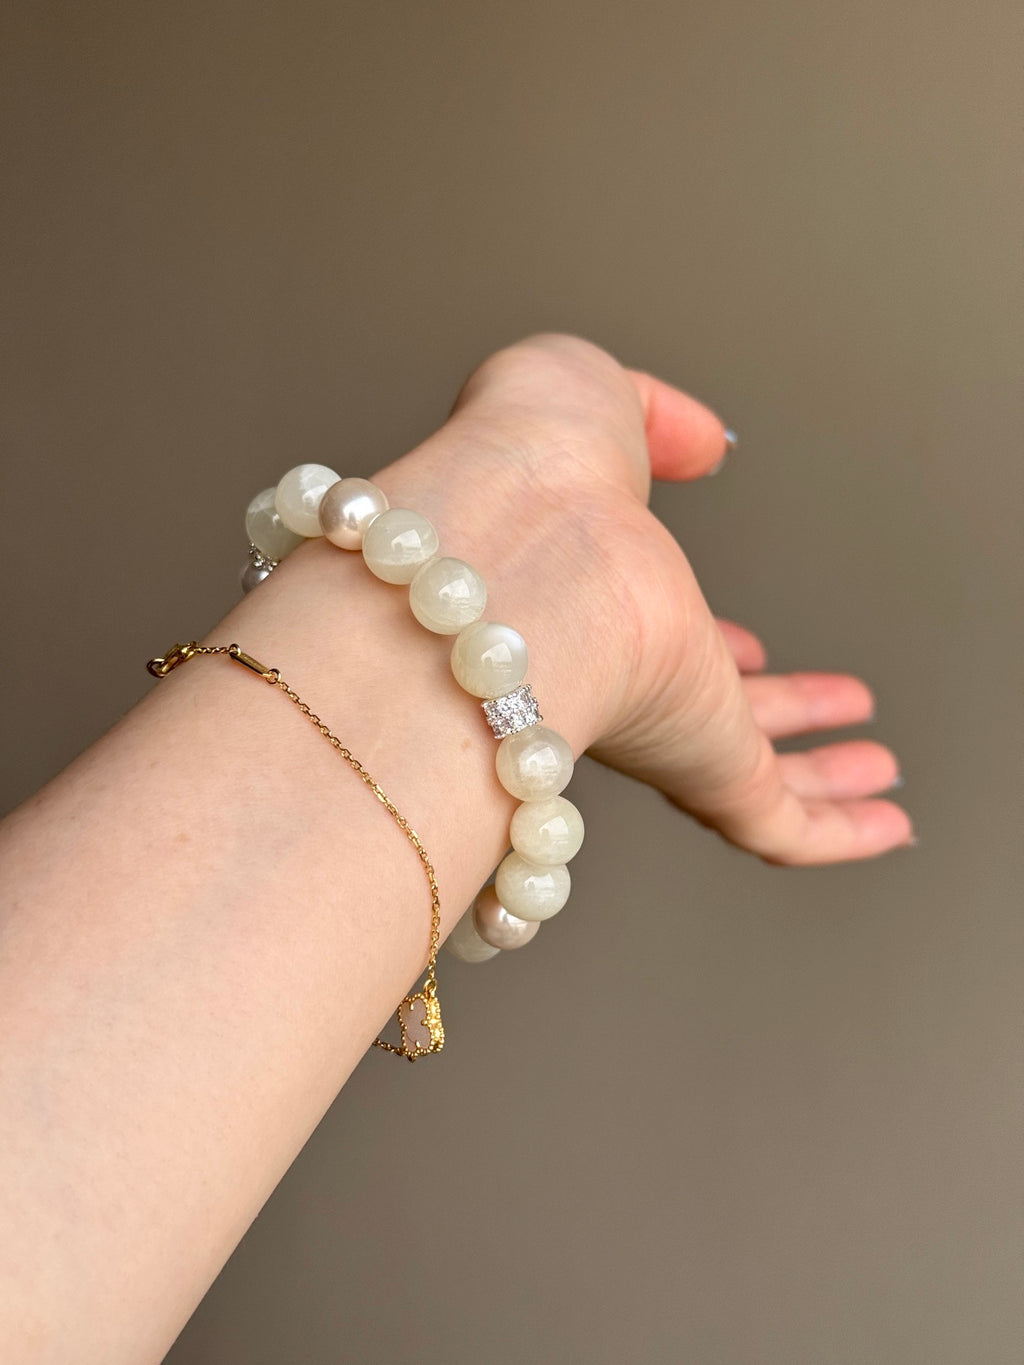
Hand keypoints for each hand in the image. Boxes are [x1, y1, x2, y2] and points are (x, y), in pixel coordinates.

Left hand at [373, 332, 911, 863]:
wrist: (521, 548)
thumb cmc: (527, 469)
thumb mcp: (586, 396)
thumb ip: (651, 419)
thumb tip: (699, 444)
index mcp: (592, 601)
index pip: (655, 640)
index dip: (709, 647)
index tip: (746, 648)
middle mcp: (622, 678)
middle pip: (706, 713)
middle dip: (773, 710)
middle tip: (828, 709)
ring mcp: (662, 734)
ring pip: (748, 778)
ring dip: (819, 774)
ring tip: (875, 765)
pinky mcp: (704, 775)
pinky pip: (783, 829)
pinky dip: (841, 834)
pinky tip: (890, 823)